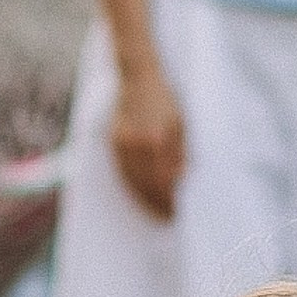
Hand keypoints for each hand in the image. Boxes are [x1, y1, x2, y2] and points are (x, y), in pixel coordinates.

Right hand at [109, 64, 185, 219]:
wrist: (139, 78)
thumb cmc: (166, 100)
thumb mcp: (182, 124)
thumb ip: (181, 152)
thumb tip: (181, 180)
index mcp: (159, 139)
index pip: (164, 180)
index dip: (169, 200)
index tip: (176, 212)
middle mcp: (139, 142)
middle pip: (147, 184)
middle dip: (157, 203)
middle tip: (166, 217)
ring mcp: (124, 142)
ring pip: (132, 180)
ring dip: (143, 199)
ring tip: (154, 211)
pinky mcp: (114, 140)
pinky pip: (122, 170)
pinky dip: (131, 185)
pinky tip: (139, 194)